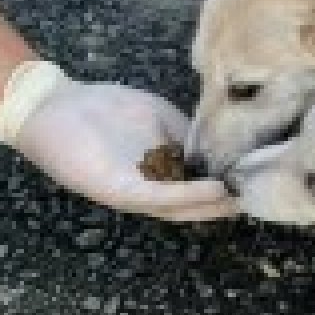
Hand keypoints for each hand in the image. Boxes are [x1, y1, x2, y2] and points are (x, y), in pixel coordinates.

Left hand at [0, 63, 236, 221]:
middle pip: (192, 206)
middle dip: (225, 205)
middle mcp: (147, 189)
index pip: (196, 186)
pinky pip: (159, 197)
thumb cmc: (102, 108)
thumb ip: (184, 132)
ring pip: (179, 209)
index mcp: (157, 173)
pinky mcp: (118, 190)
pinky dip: (188, 196)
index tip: (258, 179)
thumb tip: (217, 143)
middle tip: (260, 199)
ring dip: (212, 207)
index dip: (226, 186)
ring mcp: (133, 192)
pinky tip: (214, 191)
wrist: (53, 106)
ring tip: (243, 201)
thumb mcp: (156, 117)